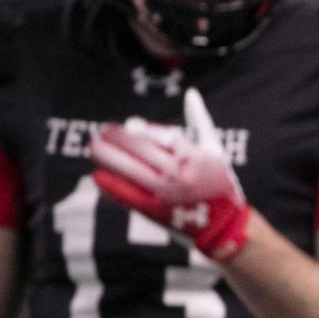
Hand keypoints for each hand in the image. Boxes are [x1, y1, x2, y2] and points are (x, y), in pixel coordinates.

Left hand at [92, 88, 249, 261]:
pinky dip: (112, 185)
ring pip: (132, 171)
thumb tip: (191, 93)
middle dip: (119, 139)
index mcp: (195, 157)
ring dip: (110, 158)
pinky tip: (98, 175)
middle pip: (143, 151)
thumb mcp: (214, 150)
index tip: (128, 124)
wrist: (223, 224)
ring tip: (95, 148)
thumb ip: (200, 120)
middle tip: (102, 131)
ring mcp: (167, 193)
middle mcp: (180, 174)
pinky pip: (129, 195)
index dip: (143, 130)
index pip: (163, 137)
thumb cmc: (218, 182)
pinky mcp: (157, 211)